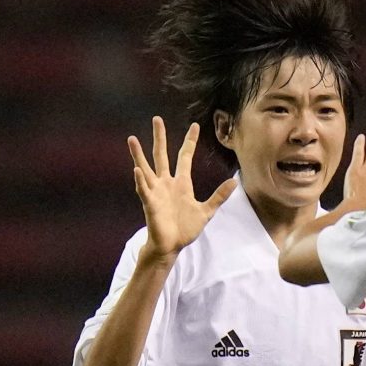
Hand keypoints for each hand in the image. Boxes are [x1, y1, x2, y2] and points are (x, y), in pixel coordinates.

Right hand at [128, 116, 236, 258]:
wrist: (172, 245)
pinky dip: (141, 181)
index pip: (185, 157)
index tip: (194, 126)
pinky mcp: (150, 203)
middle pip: (162, 155)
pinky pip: (144, 190)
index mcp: (181, 183)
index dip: (189, 141)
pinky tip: (137, 170)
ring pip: (146, 169)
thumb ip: (219, 196)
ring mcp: (156, 192)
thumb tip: (234, 182)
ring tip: (132, 139)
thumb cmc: (185, 229)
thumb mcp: (206, 211)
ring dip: (138, 155)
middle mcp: (166, 183)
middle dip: (160, 138)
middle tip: (157, 119)